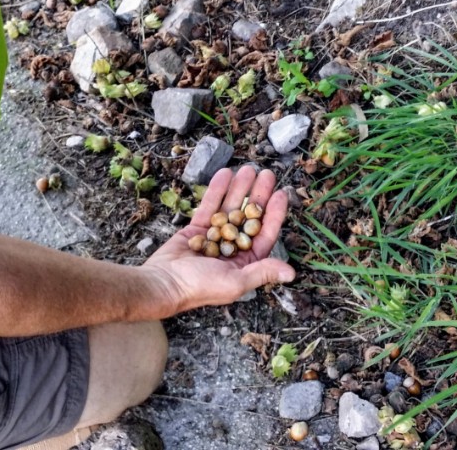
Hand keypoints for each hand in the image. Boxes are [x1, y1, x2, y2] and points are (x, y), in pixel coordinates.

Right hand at [142, 166, 295, 316]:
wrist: (165, 283)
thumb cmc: (201, 287)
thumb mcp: (236, 282)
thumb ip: (263, 272)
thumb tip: (292, 273)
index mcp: (245, 262)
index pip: (264, 233)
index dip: (273, 213)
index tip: (280, 193)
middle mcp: (232, 248)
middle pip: (248, 216)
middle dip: (257, 195)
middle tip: (265, 174)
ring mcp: (214, 236)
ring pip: (230, 208)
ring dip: (239, 189)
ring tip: (246, 169)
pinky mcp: (197, 229)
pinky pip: (209, 206)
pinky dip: (216, 191)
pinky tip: (224, 174)